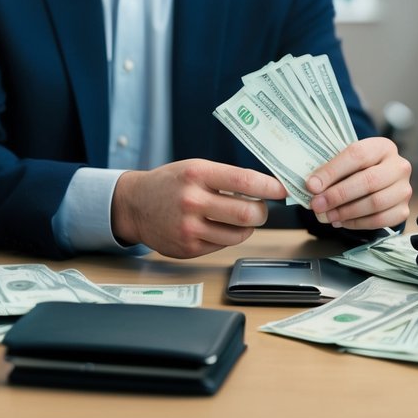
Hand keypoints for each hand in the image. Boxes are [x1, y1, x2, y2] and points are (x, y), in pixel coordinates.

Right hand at [110, 159, 287, 257]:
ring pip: (239, 234)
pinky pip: (223, 244)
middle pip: (247, 214)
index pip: (244, 181)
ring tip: (239, 217)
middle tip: (261, 208)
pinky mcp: (188, 248)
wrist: (135, 205)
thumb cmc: (170, 183)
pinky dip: (228, 236)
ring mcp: (189, 228)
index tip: (282, 190)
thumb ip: (226, 177)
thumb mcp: (195, 168)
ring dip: (247, 227)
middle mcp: (192, 201)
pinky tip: (217, 226)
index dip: (269, 187)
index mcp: (197, 174)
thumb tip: (265, 188)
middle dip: (262, 212)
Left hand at [306, 137, 411, 230]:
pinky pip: (380, 220)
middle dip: (338, 195)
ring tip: (326, 215)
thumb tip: (313, 187)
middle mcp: (398, 166)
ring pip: (375, 203)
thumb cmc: (357, 169)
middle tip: (316, 204)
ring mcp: (404, 189)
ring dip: (346, 212)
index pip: (357, 155)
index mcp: (382, 147)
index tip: (312, 185)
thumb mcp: (346, 161)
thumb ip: (331, 170)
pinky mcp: (403, 210)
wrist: (378, 180)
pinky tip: (341, 221)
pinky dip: (357, 223)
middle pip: (368, 181)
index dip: (333, 171)